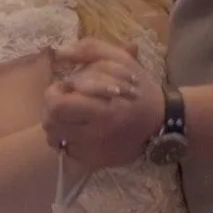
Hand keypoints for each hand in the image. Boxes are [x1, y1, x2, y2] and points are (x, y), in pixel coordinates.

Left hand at [43, 39, 161, 166]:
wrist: (161, 122)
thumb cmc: (138, 88)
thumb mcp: (120, 60)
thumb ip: (89, 50)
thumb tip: (59, 52)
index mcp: (103, 108)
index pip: (57, 105)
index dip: (55, 92)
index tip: (67, 87)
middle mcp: (96, 134)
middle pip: (51, 124)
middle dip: (51, 109)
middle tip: (66, 101)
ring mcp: (94, 151)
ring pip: (55, 139)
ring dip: (57, 125)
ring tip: (71, 116)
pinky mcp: (95, 162)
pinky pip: (67, 152)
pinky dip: (68, 140)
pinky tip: (80, 130)